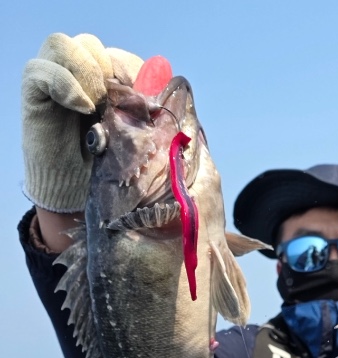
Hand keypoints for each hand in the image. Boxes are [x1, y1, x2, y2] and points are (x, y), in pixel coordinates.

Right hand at [21, 33, 142, 212]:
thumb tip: (167, 88)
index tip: (146, 97)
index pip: (119, 58)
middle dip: (111, 69)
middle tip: (122, 102)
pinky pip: (41, 71)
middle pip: (91, 46)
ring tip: (98, 106)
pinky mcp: (36, 94)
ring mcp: (56, 83)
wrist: (77, 196)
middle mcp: (80, 79)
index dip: (134, 70)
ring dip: (87, 72)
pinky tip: (83, 107)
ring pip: (65, 48)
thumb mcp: (141, 143)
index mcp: (108, 88)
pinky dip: (63, 83)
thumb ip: (151, 116)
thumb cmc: (112, 174)